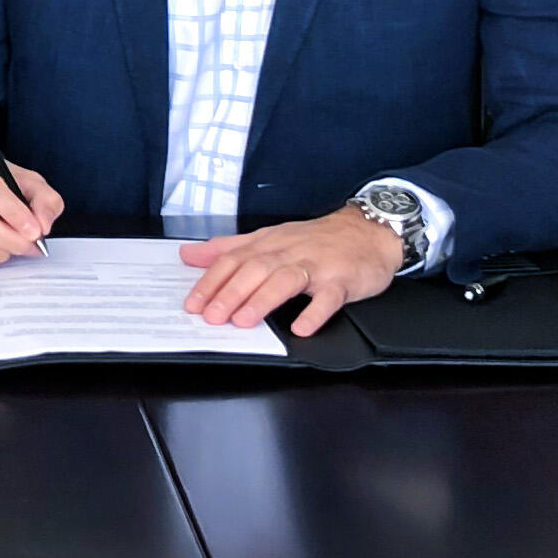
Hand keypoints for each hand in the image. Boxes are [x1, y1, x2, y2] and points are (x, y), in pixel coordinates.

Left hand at [180, 206, 403, 336]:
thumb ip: (228, 248)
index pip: (234, 260)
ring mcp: (317, 266)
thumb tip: (189, 255)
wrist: (369, 230)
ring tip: (244, 321)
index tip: (192, 303)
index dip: (211, 281)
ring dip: (263, 300)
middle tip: (212, 316)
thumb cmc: (316, 239)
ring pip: (286, 280)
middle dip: (231, 293)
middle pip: (255, 270)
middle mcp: (289, 252)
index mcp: (269, 244)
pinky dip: (315, 312)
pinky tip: (301, 328)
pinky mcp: (343, 281)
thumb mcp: (269, 237)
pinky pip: (329, 297)